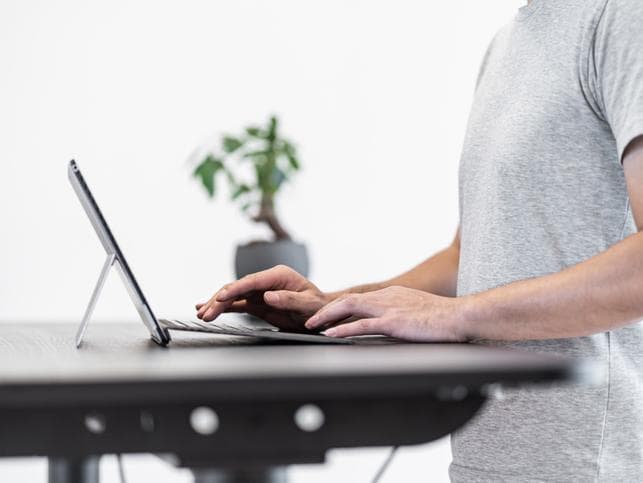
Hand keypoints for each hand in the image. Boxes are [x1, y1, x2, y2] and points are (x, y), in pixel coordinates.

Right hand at [196, 265, 330, 331]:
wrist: (321, 314)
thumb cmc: (318, 307)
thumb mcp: (308, 304)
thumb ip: (289, 300)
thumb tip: (268, 296)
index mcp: (279, 275)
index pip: (252, 281)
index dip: (235, 289)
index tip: (222, 297)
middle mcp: (267, 281)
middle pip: (238, 287)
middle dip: (220, 300)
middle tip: (207, 313)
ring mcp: (260, 291)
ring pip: (234, 296)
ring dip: (217, 304)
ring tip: (202, 314)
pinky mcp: (257, 303)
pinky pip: (237, 303)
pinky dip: (223, 307)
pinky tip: (208, 309)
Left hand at [304, 286, 467, 341]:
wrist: (460, 316)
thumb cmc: (443, 318)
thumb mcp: (416, 311)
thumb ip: (400, 315)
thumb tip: (391, 325)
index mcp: (391, 294)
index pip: (358, 298)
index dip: (339, 307)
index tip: (326, 315)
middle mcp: (386, 297)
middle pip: (347, 299)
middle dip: (326, 309)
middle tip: (311, 320)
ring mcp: (388, 308)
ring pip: (349, 307)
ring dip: (327, 316)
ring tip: (312, 326)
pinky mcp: (393, 322)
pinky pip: (361, 325)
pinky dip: (342, 329)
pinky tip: (331, 335)